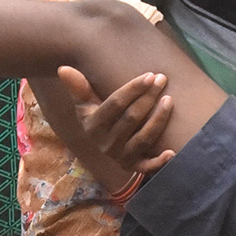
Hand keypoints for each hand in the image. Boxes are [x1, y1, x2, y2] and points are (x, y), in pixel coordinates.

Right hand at [57, 66, 174, 173]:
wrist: (104, 144)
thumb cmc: (98, 115)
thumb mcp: (85, 103)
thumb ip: (78, 87)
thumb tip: (63, 68)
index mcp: (92, 126)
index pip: (115, 105)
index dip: (133, 90)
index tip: (149, 75)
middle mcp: (105, 144)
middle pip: (132, 119)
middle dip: (148, 98)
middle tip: (162, 80)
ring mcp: (120, 157)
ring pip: (143, 138)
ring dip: (158, 119)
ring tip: (170, 100)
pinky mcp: (134, 167)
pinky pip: (148, 167)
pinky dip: (160, 162)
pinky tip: (172, 152)